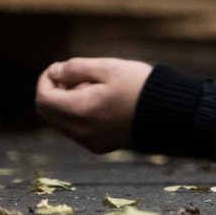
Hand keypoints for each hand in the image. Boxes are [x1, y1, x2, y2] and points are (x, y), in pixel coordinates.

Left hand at [35, 58, 151, 154]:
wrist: (172, 112)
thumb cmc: (142, 86)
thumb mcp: (110, 68)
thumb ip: (76, 68)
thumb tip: (55, 72)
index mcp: (80, 111)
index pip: (43, 98)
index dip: (46, 79)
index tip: (60, 68)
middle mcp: (80, 131)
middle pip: (49, 112)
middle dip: (55, 92)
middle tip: (76, 76)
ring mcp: (90, 141)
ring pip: (62, 122)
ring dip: (67, 104)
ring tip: (94, 88)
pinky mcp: (100, 146)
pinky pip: (77, 131)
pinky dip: (79, 115)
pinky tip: (102, 103)